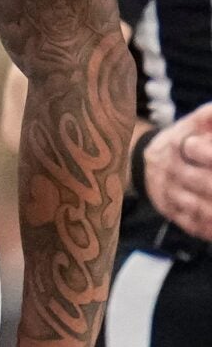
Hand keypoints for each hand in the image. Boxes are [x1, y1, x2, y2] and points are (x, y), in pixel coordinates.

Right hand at [143, 101, 211, 236]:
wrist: (140, 161)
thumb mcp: (191, 124)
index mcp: (178, 144)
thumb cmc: (180, 141)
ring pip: (198, 207)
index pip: (200, 151)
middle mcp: (171, 170)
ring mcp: (169, 193)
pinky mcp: (170, 212)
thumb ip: (208, 116)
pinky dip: (208, 229)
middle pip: (205, 183)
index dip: (210, 155)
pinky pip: (190, 223)